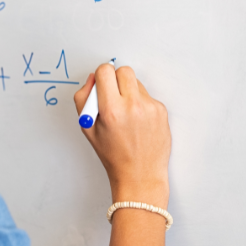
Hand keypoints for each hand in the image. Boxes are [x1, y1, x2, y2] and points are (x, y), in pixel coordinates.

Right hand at [73, 64, 170, 208]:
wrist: (140, 174)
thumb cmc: (113, 155)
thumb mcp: (87, 128)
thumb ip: (84, 99)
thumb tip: (93, 79)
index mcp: (111, 110)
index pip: (106, 71)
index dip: (101, 76)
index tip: (101, 84)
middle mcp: (132, 106)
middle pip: (124, 71)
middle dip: (116, 79)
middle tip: (113, 95)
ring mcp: (150, 107)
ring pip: (136, 82)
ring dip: (129, 91)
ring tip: (126, 113)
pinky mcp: (161, 110)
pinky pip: (147, 96)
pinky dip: (140, 103)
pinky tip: (138, 122)